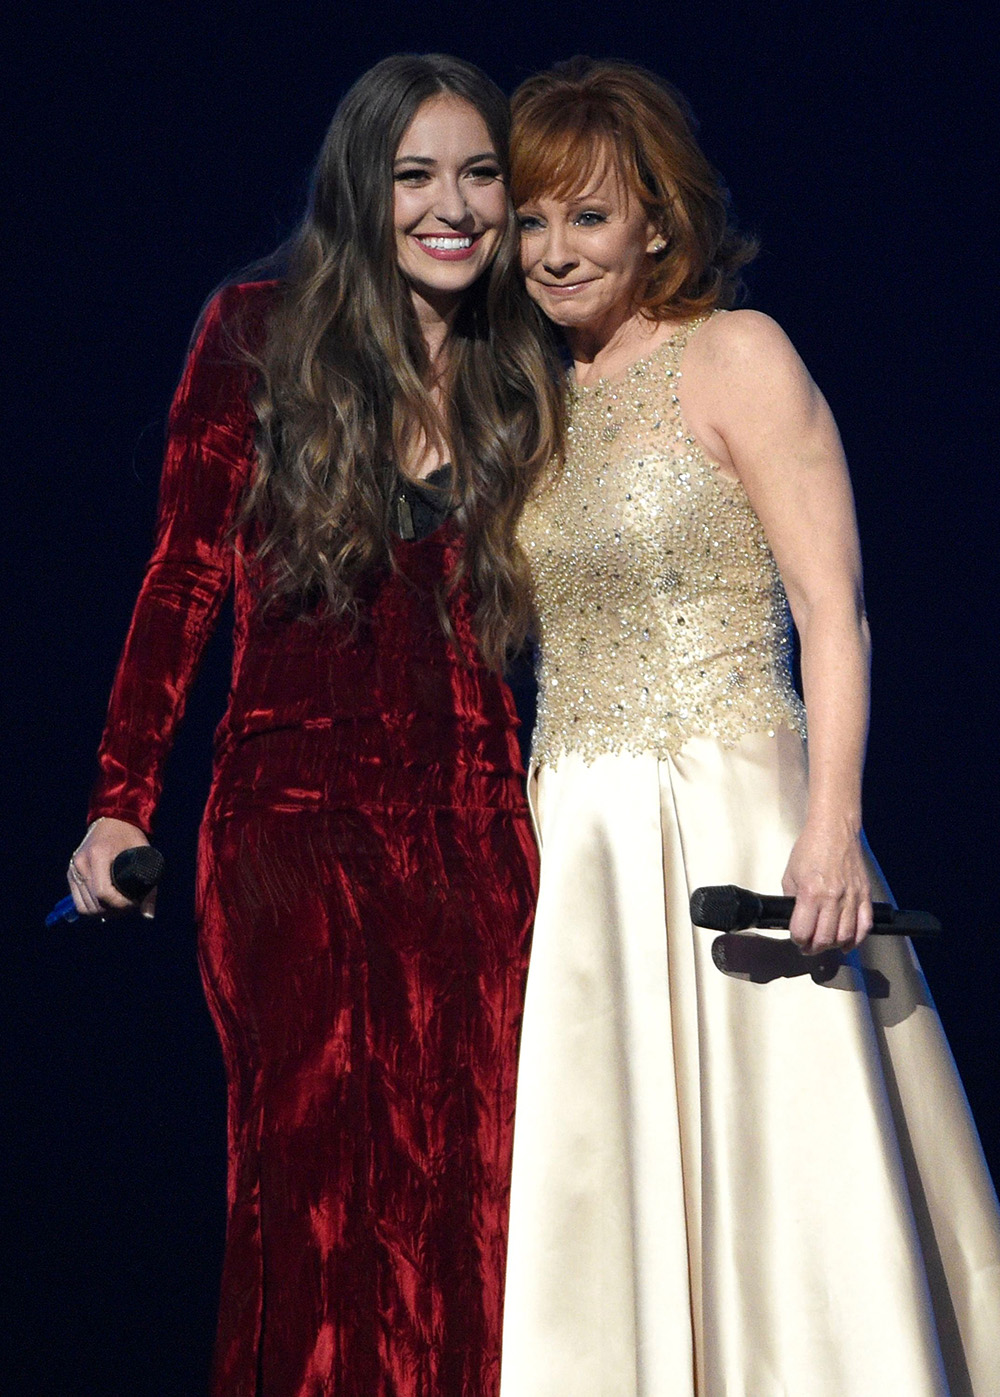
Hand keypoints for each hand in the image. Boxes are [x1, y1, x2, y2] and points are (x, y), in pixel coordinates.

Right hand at [66, 817, 155, 918]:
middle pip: (94, 904)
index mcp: (98, 855)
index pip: (103, 893)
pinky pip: (78, 902)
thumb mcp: (144, 854)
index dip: (120, 905)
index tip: (134, 904)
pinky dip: (92, 908)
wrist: (112, 819)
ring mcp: (73, 868)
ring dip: (103, 913)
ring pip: (84, 907)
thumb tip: (149, 916)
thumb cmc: (130, 836)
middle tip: (130, 907)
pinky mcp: (71, 873)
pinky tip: (106, 906)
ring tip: (119, 907)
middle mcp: (81, 863)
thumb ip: (149, 885)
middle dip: (114, 911)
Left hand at [781, 818, 871, 954]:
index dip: (797, 940)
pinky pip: (864, 925)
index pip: (803, 931)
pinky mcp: (864, 895)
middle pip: (824, 939)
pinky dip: (856, 939)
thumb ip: (792, 900)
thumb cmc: (811, 848)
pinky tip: (847, 943)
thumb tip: (795, 919)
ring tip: (825, 944)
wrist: (834, 830)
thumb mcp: (790, 875)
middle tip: (808, 947)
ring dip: (833, 946)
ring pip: (844, 936)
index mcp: (810, 892)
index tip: (797, 939)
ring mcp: (851, 897)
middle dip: (813, 948)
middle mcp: (832, 897)